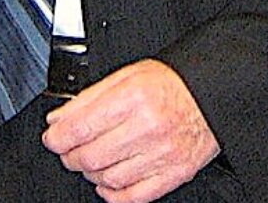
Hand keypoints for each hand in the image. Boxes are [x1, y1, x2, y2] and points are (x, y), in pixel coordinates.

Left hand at [43, 59, 219, 202]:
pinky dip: (113, 194)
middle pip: (90, 157)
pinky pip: (133, 196)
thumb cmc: (171, 83)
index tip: (53, 138)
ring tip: (94, 161)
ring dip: (92, 174)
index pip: (80, 128)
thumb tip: (59, 121)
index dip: (57, 137)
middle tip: (71, 150)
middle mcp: (149, 126)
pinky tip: (108, 182)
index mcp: (134, 97)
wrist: (213, 94)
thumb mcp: (128, 76)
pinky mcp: (175, 173)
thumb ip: (90, 98)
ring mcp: (163, 154)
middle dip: (72, 156)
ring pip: (108, 179)